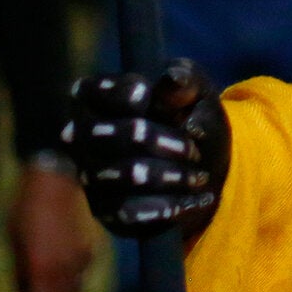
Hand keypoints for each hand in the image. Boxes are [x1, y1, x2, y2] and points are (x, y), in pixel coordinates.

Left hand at [6, 163, 96, 291]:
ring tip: (51, 290)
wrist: (54, 184)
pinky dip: (76, 279)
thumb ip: (20, 273)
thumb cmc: (25, 212)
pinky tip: (67, 272)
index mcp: (41, 270)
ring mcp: (79, 259)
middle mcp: (64, 269)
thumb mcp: (13, 244)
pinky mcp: (88, 248)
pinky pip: (84, 274)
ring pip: (76, 291)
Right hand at [63, 61, 229, 238]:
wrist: (206, 164)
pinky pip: (132, 211)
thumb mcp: (198, 91)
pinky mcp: (105, 210)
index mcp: (103, 100)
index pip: (87, 91)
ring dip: (172, 175)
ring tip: (200, 176)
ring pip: (127, 173)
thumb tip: (173, 80)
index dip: (114, 92)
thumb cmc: (193, 114)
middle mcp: (86, 139)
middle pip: (111, 134)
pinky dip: (172, 204)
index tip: (144, 94)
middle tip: (193, 149)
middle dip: (157, 139)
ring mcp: (92, 175)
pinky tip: (199, 198)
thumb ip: (185, 82)